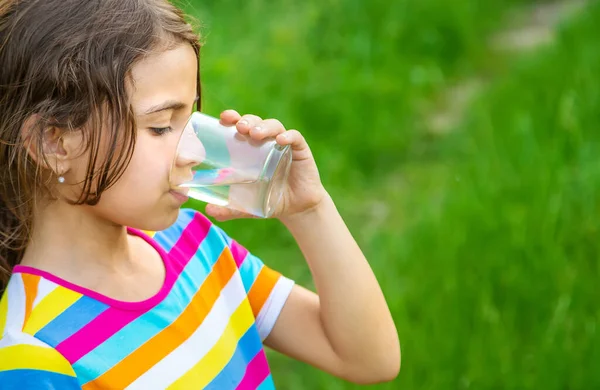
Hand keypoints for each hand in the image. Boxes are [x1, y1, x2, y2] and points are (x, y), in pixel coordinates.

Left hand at [204, 110, 326, 221]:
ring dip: (264, 126)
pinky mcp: (300, 150)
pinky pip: (295, 138)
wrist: (296, 208)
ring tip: (255, 134)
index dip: (232, 118)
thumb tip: (209, 210)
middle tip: (240, 128)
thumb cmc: (268, 199)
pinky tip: (281, 140)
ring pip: (274, 126)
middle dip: (246, 120)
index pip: (239, 126)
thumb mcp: (246, 205)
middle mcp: (266, 142)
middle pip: (255, 122)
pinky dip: (288, 136)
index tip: (224, 118)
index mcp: (250, 148)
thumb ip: (229, 208)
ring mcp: (284, 144)